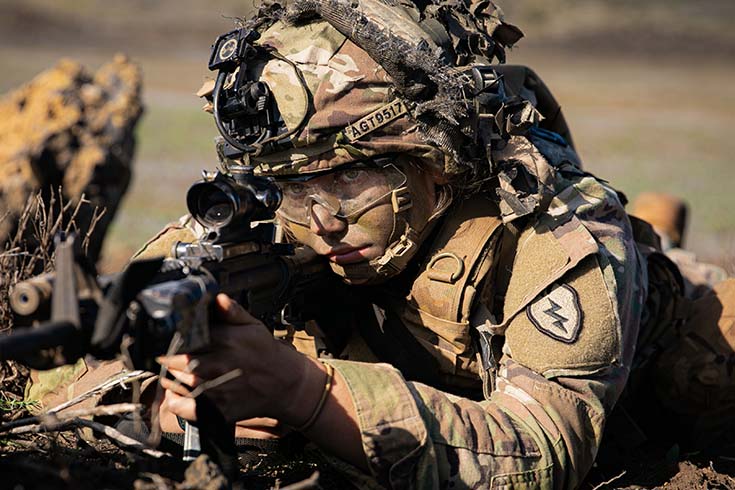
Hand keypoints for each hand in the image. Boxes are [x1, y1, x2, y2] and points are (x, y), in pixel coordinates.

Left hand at [156, 294, 326, 427]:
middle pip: (179, 360)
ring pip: (179, 382)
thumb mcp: (254, 327)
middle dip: (171, 357)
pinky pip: (185, 408)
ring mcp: (219, 389)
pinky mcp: (219, 409)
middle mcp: (221, 365)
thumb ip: (233, 312)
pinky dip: (175, 402)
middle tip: (169, 356)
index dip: (176, 339)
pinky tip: (176, 394)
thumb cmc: (267, 354)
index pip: (188, 338)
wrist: (286, 385)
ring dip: (172, 376)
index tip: (172, 340)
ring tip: (174, 371)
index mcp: (228, 341)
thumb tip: (217, 298)